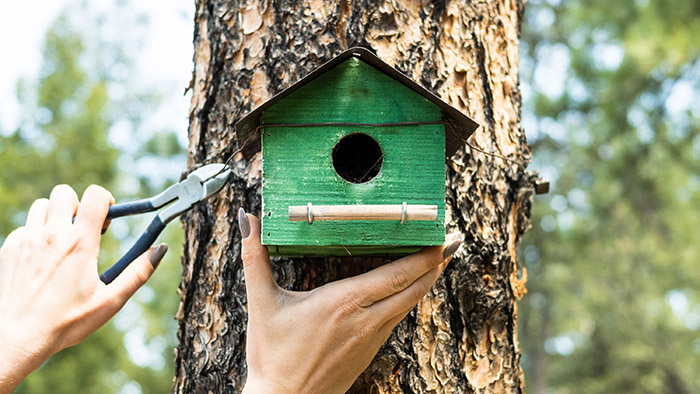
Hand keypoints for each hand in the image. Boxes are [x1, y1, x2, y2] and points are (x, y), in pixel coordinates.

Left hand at [0, 185, 167, 392]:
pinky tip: (41, 259)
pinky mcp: (8, 248)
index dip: (104, 200)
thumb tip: (160, 250)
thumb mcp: (110, 301)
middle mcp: (51, 235)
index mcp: (79, 244)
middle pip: (64, 193)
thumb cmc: (65, 322)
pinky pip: (24, 227)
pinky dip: (35, 235)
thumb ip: (138, 273)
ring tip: (62, 242)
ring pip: (41, 206)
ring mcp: (26, 240)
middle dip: (77, 205)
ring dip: (54, 216)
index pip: (94, 196)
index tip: (105, 220)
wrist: (16, 338)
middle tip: (83, 230)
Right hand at [238, 209, 461, 393]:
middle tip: (455, 241)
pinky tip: (409, 291)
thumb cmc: (272, 356)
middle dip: (437, 263)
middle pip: (413, 287)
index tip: (443, 237)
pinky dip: (409, 299)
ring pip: (409, 304)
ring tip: (439, 261)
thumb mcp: (262, 303)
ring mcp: (371, 338)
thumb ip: (254, 257)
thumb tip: (248, 219)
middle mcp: (365, 319)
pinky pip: (397, 318)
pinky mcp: (369, 351)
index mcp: (344, 302)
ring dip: (426, 281)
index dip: (425, 255)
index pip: (397, 274)